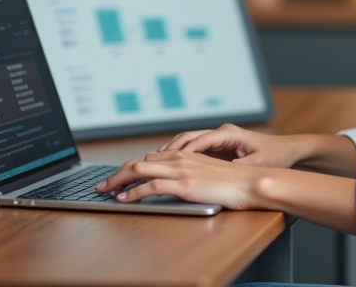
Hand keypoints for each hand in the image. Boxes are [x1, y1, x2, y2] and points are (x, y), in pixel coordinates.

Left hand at [95, 149, 268, 208]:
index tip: (118, 179)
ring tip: (105, 191)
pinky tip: (124, 199)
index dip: (129, 169)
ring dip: (118, 181)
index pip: (149, 159)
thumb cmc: (235, 182)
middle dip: (116, 174)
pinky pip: (151, 186)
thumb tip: (173, 184)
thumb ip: (190, 174)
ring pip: (139, 170)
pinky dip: (133, 192)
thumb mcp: (208, 174)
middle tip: (102, 185)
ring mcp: (182, 170)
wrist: (253, 182)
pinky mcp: (185, 184)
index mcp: (186, 155)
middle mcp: (180, 158)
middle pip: (138, 162)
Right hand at [158, 123, 302, 168]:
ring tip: (153, 164)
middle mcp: (221, 132)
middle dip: (169, 149)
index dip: (182, 151)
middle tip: (150, 162)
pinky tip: (169, 166)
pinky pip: (194, 149)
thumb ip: (242, 166)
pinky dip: (180, 156)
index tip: (167, 161)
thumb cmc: (275, 155)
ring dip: (171, 152)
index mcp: (229, 133)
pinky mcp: (219, 146)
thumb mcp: (259, 163)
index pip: (200, 140)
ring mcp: (219, 138)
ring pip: (188, 142)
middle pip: (188, 138)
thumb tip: (226, 172)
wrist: (287, 150)